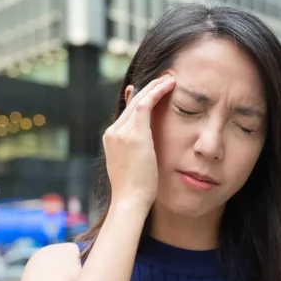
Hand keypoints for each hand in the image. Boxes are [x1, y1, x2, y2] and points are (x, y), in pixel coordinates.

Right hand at [103, 74, 175, 208]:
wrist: (130, 201)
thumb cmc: (136, 190)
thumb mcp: (135, 166)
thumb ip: (138, 151)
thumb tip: (147, 146)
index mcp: (111, 139)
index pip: (127, 112)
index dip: (141, 99)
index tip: (153, 91)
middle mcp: (113, 132)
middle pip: (131, 103)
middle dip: (148, 89)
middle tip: (164, 79)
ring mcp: (120, 132)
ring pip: (138, 101)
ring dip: (155, 87)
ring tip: (170, 79)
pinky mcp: (133, 134)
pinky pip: (145, 105)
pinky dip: (157, 92)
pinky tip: (169, 85)